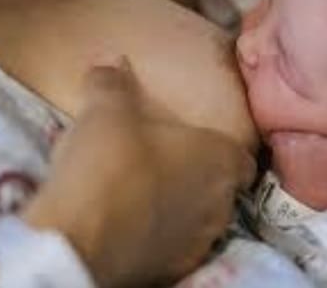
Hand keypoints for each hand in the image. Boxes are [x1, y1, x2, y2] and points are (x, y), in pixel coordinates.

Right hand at [22, 59, 254, 286]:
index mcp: (219, 160)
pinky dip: (160, 235)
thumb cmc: (111, 160)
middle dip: (200, 176)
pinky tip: (129, 224)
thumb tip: (112, 60)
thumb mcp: (106, 109)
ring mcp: (197, 243)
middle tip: (167, 162)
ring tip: (145, 193)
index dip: (229, 152)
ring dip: (181, 206)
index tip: (205, 146)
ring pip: (200, 220)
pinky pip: (174, 247)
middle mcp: (219, 205)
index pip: (245, 159)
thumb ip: (113, 81)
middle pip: (222, 189)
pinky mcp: (171, 272)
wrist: (80, 236)